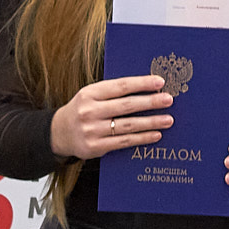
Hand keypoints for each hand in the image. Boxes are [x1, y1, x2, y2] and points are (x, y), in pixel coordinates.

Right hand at [49, 74, 172, 159]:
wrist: (59, 133)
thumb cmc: (83, 110)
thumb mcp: (92, 95)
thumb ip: (113, 92)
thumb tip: (146, 88)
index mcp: (90, 93)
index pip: (120, 86)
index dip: (141, 83)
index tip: (160, 81)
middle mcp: (90, 111)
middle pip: (126, 105)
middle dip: (150, 102)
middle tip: (169, 99)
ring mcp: (92, 130)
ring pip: (128, 125)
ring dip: (151, 122)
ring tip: (168, 119)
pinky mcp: (95, 147)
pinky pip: (124, 142)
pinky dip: (142, 138)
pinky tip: (156, 135)